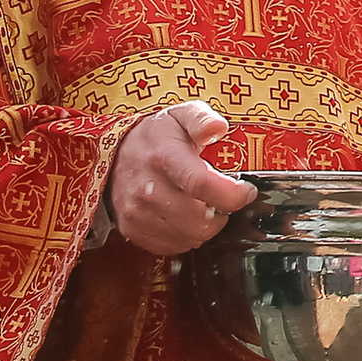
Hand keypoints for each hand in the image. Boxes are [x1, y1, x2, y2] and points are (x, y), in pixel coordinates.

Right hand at [108, 102, 256, 256]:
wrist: (115, 154)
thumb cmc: (156, 136)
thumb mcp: (180, 115)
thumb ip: (202, 119)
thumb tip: (218, 127)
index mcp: (164, 158)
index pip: (201, 184)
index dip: (233, 194)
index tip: (246, 190)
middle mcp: (148, 190)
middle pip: (199, 221)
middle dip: (223, 213)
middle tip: (224, 200)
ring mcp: (138, 213)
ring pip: (189, 237)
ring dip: (206, 227)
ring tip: (205, 207)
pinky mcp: (133, 229)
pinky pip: (171, 246)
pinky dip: (186, 236)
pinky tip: (187, 218)